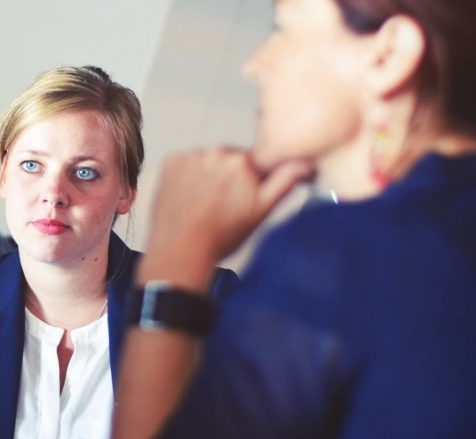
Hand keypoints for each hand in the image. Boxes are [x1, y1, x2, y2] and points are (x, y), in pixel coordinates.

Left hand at [139, 146, 310, 290]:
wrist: (180, 250)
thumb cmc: (220, 236)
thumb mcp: (261, 211)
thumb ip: (285, 182)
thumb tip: (305, 164)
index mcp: (242, 161)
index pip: (254, 162)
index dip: (250, 181)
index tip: (242, 197)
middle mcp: (215, 152)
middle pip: (229, 160)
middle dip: (229, 177)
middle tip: (222, 205)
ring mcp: (190, 156)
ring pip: (206, 161)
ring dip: (207, 175)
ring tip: (203, 204)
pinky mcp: (170, 162)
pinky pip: (185, 163)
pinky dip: (187, 176)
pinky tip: (189, 197)